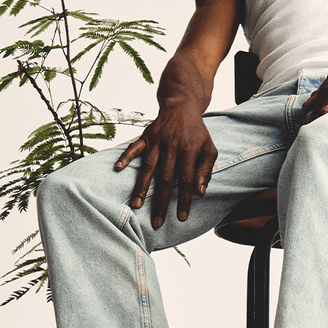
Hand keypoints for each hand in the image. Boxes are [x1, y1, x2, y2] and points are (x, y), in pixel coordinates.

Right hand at [113, 105, 217, 227]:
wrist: (182, 106)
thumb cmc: (198, 132)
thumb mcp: (210, 149)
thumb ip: (206, 171)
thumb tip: (200, 193)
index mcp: (189, 151)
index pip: (186, 181)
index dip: (184, 200)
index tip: (180, 217)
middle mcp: (172, 147)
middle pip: (165, 179)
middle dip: (161, 202)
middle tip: (157, 222)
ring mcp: (157, 141)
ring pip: (148, 167)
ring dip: (141, 187)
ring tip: (136, 205)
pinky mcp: (146, 136)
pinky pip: (134, 147)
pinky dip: (125, 157)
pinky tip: (118, 168)